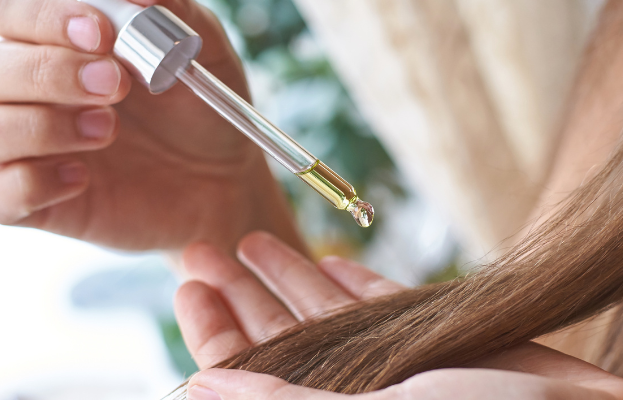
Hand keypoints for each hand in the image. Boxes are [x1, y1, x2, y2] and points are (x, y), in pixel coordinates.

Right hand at [0, 0, 301, 251]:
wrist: (224, 180)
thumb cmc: (202, 110)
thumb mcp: (205, 54)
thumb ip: (173, 12)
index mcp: (61, 44)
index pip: (11, 10)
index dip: (43, 17)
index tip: (101, 34)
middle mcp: (31, 92)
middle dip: (48, 73)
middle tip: (117, 86)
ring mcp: (27, 149)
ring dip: (36, 127)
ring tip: (107, 130)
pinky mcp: (35, 203)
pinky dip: (28, 186)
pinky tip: (83, 179)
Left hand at [176, 232, 622, 399]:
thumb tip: (199, 387)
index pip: (250, 377)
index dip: (215, 333)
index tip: (186, 286)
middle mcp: (358, 393)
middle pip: (280, 339)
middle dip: (240, 294)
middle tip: (199, 248)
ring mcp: (397, 364)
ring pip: (324, 315)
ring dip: (288, 276)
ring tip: (248, 239)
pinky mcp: (436, 337)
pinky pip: (382, 305)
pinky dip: (353, 280)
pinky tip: (327, 256)